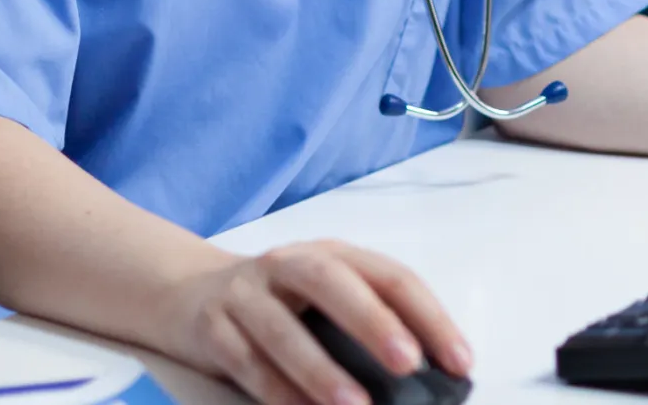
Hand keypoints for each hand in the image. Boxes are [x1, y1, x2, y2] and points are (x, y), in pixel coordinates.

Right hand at [150, 240, 471, 404]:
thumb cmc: (277, 304)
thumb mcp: (323, 300)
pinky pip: (245, 362)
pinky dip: (275, 391)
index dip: (429, 316)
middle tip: (408, 363)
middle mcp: (289, 264)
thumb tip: (425, 378)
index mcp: (332, 255)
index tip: (460, 360)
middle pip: (332, 283)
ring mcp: (246, 294)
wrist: (187, 292)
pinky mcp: (212, 327)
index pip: (390, 276)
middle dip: (373, 322)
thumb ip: (365, 326)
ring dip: (320, 370)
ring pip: (282, 328)